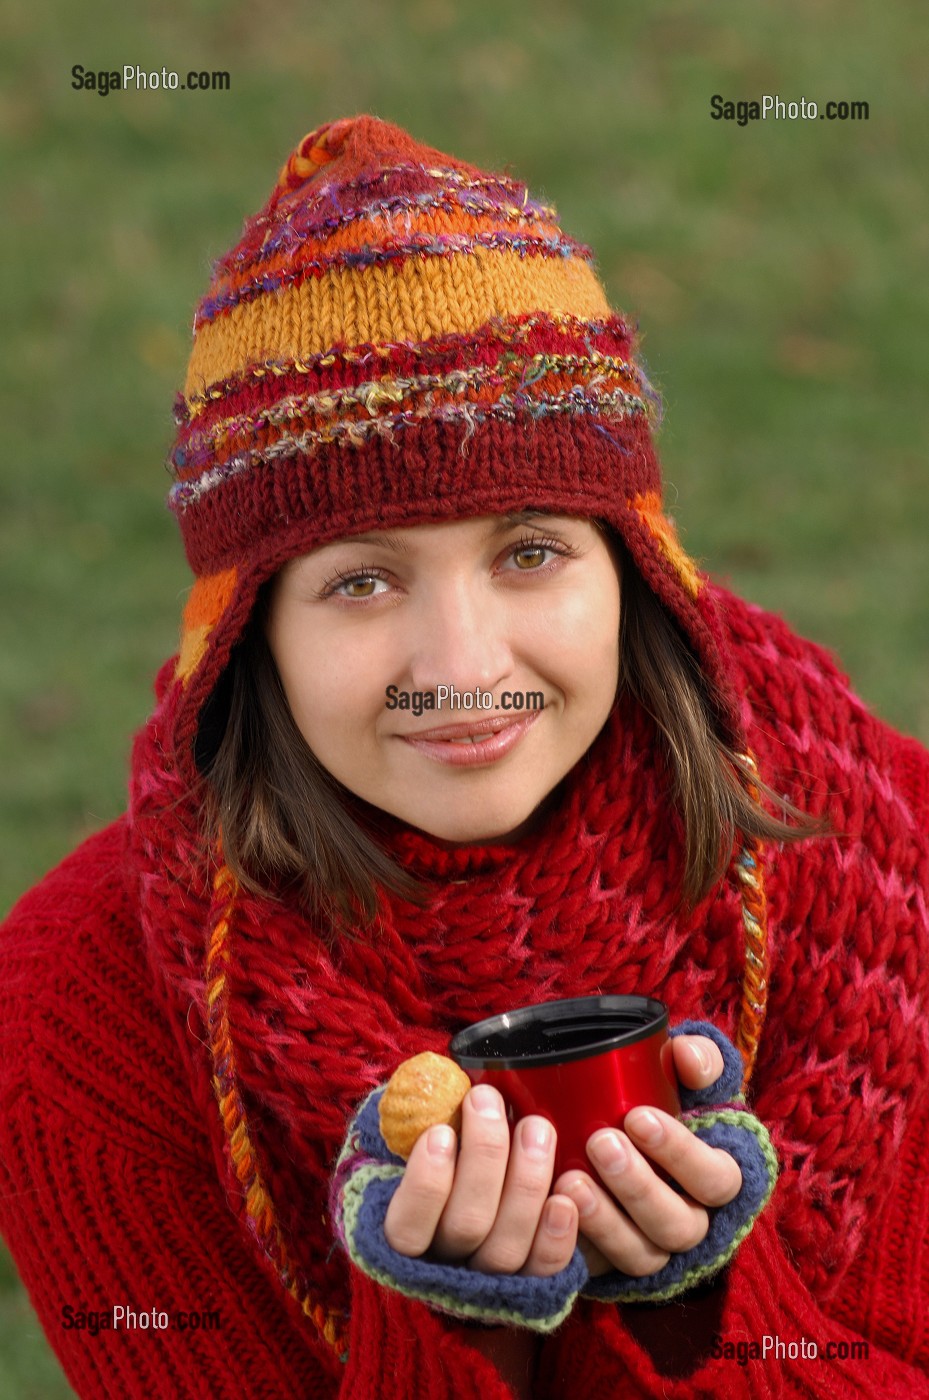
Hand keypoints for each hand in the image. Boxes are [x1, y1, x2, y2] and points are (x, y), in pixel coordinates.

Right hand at [383, 1083, 578, 1278]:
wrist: (466, 1215)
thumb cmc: (439, 1165)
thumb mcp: (413, 1149)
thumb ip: (419, 1125)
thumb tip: (433, 1078)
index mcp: (405, 1239)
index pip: (407, 1228)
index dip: (426, 1184)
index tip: (440, 1132)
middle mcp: (445, 1267)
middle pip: (466, 1225)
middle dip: (484, 1157)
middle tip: (488, 1101)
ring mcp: (488, 1281)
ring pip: (508, 1246)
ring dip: (525, 1181)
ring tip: (535, 1127)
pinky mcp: (530, 1284)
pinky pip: (544, 1269)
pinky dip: (556, 1235)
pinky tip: (566, 1196)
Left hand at [555, 1033, 742, 1276]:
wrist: (603, 1130)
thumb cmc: (654, 1101)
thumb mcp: (681, 1077)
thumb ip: (697, 1059)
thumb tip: (685, 1056)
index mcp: (714, 1177)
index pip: (717, 1179)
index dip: (682, 1154)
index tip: (637, 1117)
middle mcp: (689, 1220)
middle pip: (678, 1225)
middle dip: (638, 1187)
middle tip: (599, 1143)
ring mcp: (649, 1247)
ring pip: (641, 1255)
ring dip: (606, 1221)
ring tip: (570, 1180)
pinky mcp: (610, 1263)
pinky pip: (599, 1269)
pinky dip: (576, 1244)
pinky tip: (551, 1210)